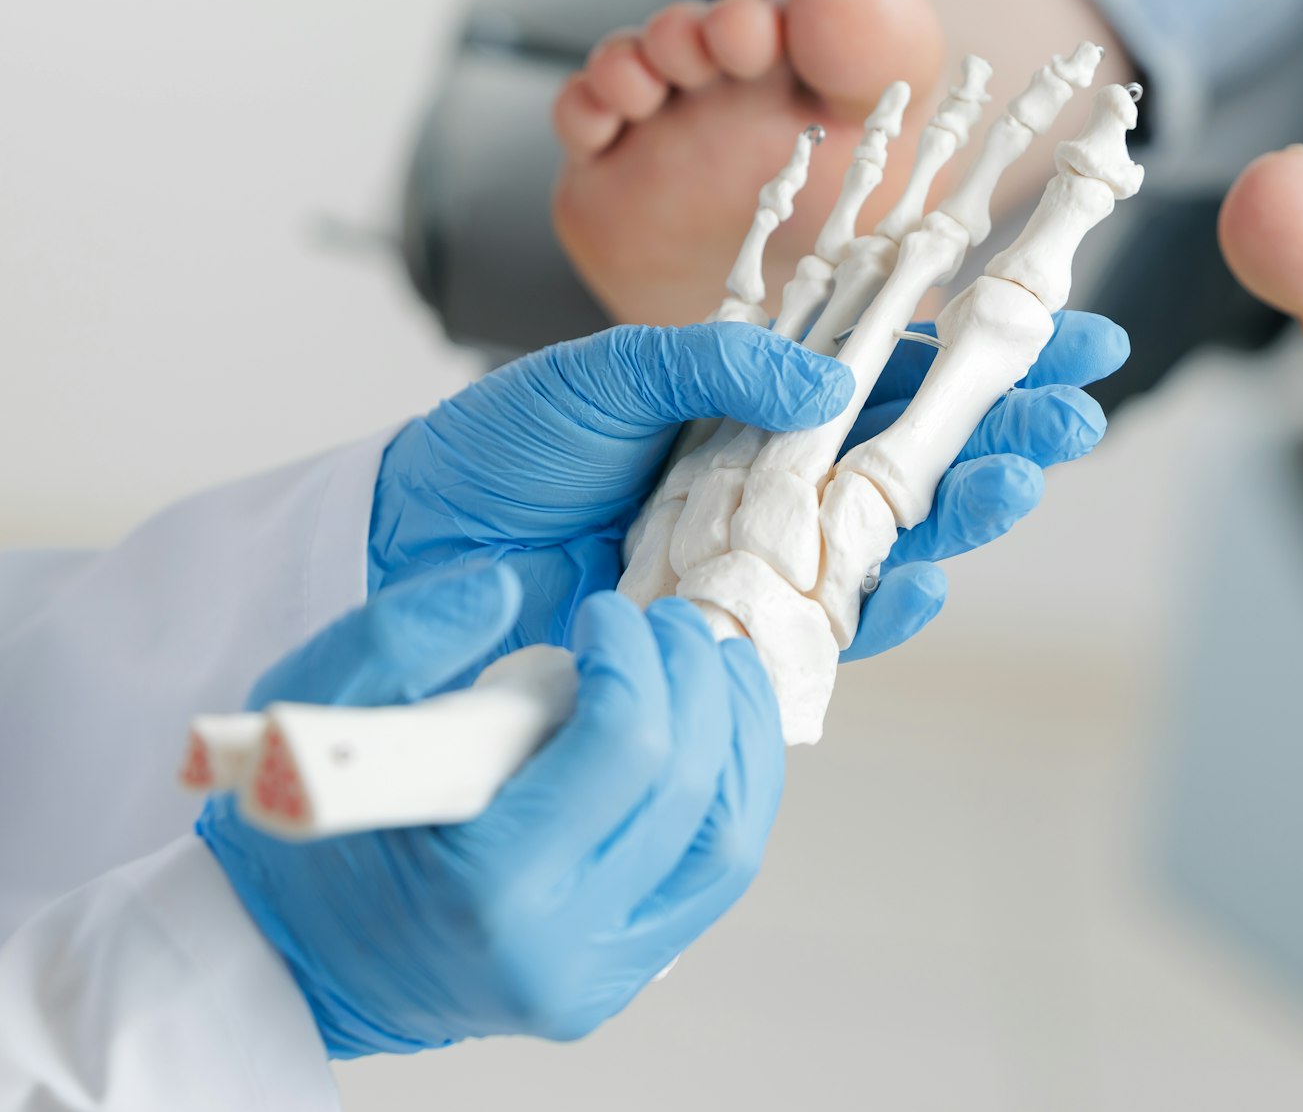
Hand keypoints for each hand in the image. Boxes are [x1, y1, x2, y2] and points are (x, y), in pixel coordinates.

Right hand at [199, 564, 780, 1053]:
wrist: (298, 959)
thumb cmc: (305, 832)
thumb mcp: (309, 714)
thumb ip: (398, 639)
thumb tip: (507, 588)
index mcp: (486, 887)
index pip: (626, 751)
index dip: (637, 661)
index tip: (609, 612)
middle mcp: (558, 948)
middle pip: (690, 789)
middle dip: (695, 682)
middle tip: (669, 621)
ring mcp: (596, 976)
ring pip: (728, 840)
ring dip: (739, 734)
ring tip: (713, 661)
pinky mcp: (618, 978)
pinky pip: (713, 876)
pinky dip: (734, 791)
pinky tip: (719, 726)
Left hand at [370, 313, 1127, 662]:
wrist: (430, 540)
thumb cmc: (514, 439)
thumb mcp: (609, 373)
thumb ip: (716, 366)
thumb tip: (821, 381)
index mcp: (767, 391)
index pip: (905, 363)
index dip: (991, 349)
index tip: (1074, 336)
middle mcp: (785, 468)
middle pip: (925, 449)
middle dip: (1009, 430)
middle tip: (1077, 415)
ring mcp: (769, 546)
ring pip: (896, 533)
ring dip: (965, 512)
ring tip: (1021, 483)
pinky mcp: (741, 621)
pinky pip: (833, 623)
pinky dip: (884, 608)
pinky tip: (930, 584)